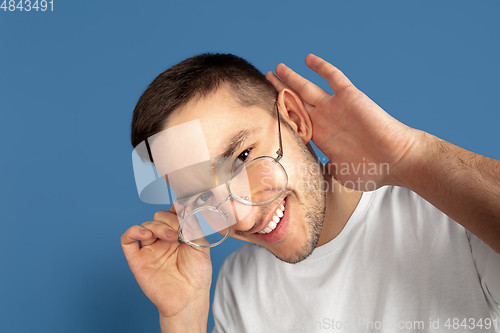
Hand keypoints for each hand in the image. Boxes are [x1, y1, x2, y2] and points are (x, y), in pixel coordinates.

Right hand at [121, 205, 211, 320]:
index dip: (176, 209)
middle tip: (179, 231)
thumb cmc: (197, 275)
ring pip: (145, 224)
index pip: (171, 213)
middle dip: (169, 219)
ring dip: (158, 225)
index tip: (184, 209)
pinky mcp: (137, 259)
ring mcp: (149, 248)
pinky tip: (146, 234)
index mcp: (178, 234)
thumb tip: (187, 207)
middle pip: (158, 217)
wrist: (188, 297)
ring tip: (171, 237)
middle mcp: (163, 240)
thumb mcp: (201, 245)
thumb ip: (193, 225)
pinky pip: (127, 239)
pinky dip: (133, 231)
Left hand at [266, 54, 422, 189]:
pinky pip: (333, 77)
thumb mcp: (339, 173)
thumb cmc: (372, 170)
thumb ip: (322, 171)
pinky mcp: (349, 97)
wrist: (398, 160)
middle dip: (280, 90)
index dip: (280, 113)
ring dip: (292, 77)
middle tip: (267, 79)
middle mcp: (325, 119)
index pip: (294, 121)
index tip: (265, 107)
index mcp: (320, 136)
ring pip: (307, 87)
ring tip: (277, 68)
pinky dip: (321, 67)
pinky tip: (308, 59)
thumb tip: (305, 179)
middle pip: (296, 100)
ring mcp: (335, 106)